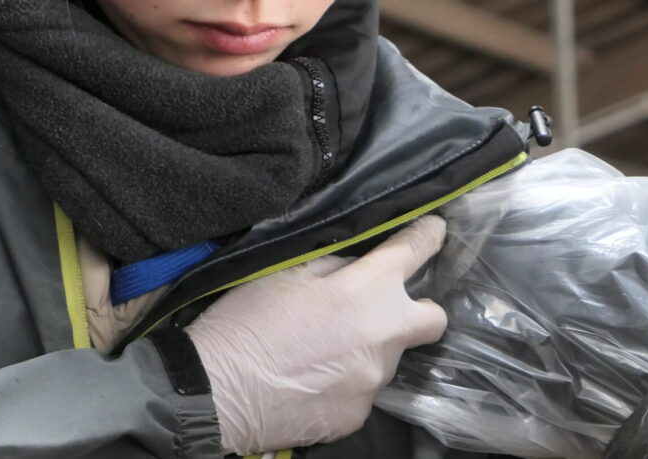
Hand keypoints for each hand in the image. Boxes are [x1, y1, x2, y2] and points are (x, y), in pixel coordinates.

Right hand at [186, 215, 447, 454]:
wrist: (214, 393)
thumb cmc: (245, 324)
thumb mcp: (286, 272)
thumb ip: (335, 264)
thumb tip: (357, 265)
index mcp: (367, 292)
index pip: (415, 251)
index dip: (427, 235)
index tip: (433, 231)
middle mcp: (383, 337)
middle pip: (432, 320)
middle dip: (420, 309)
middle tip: (386, 308)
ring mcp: (373, 382)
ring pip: (391, 357)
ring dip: (371, 348)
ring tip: (326, 350)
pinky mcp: (357, 416)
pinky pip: (364, 391)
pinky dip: (348, 381)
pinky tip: (315, 379)